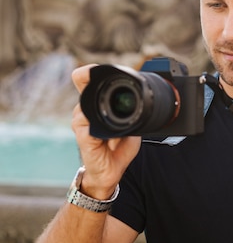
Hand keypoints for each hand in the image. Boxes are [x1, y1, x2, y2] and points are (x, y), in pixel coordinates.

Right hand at [71, 65, 141, 198]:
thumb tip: (140, 105)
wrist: (110, 173)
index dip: (90, 72)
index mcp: (97, 107)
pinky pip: (85, 125)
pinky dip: (97, 125)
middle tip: (105, 86)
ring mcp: (81, 124)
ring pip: (84, 106)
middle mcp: (86, 113)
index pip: (87, 83)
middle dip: (93, 83)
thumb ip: (133, 116)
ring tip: (114, 122)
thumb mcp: (131, 129)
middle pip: (84, 89)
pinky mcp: (82, 137)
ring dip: (101, 109)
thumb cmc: (118, 150)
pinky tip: (107, 134)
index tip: (95, 69)